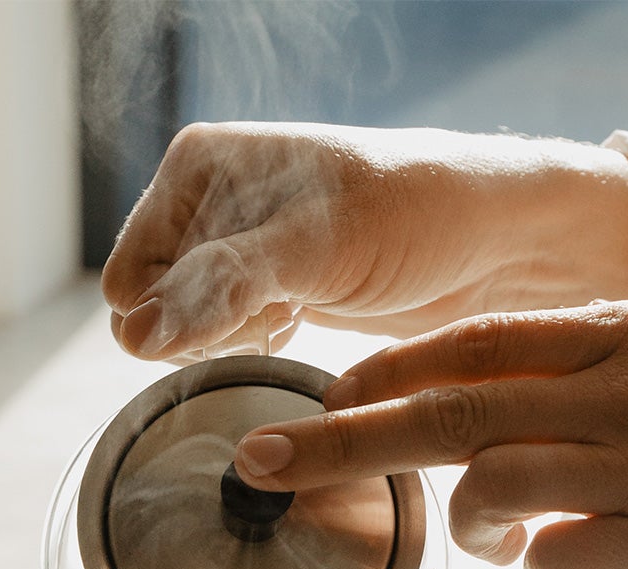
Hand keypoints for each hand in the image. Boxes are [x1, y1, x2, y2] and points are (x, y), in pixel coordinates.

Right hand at [101, 122, 627, 360]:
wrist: (495, 241)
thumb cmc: (415, 216)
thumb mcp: (314, 248)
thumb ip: (221, 288)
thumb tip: (134, 335)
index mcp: (196, 165)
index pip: (132, 280)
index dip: (180, 315)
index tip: (254, 305)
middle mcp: (207, 201)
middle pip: (156, 312)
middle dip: (210, 329)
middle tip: (282, 309)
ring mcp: (238, 248)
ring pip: (190, 333)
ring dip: (239, 340)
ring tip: (299, 309)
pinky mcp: (271, 287)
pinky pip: (228, 339)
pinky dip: (259, 344)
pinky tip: (302, 322)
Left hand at [234, 293, 627, 568]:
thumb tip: (579, 394)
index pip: (478, 343)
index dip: (392, 366)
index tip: (332, 383)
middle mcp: (614, 394)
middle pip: (443, 412)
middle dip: (337, 436)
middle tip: (255, 457)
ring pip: (491, 491)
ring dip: (473, 527)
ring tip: (501, 546)